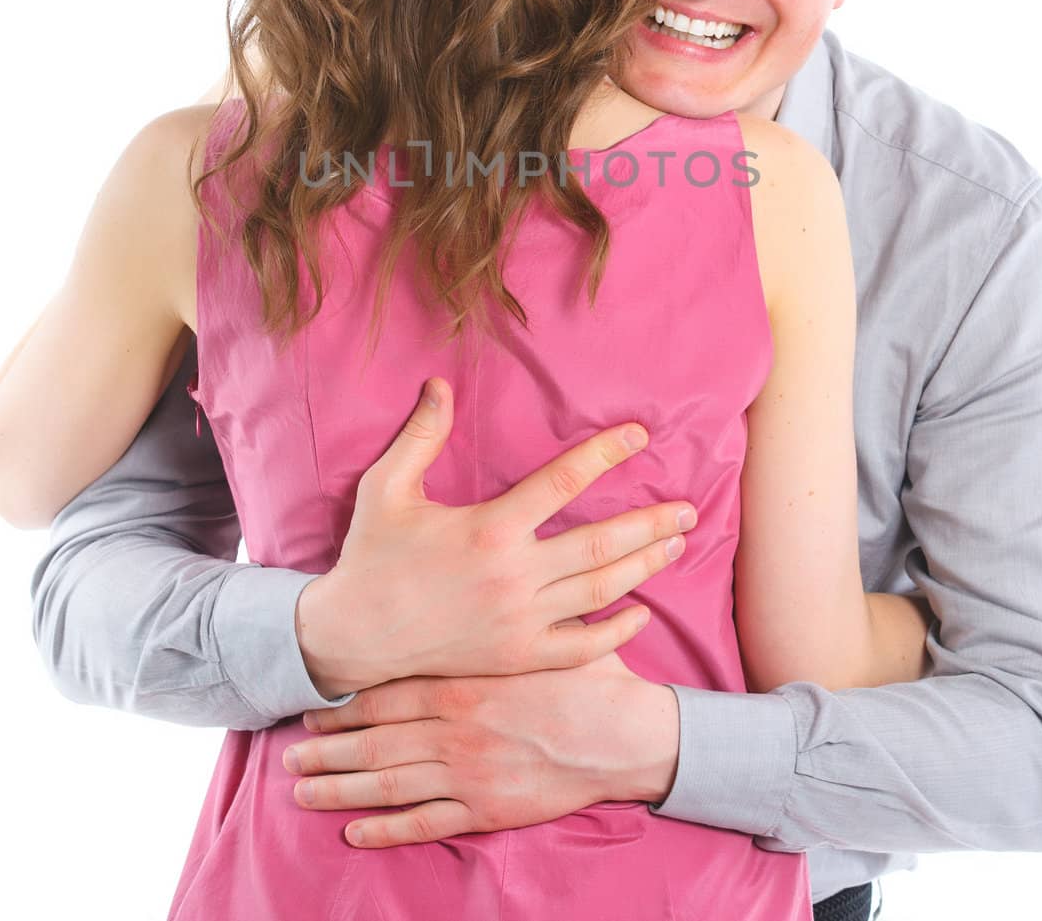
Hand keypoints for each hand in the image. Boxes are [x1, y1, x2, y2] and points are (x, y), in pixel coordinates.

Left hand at [281, 651, 681, 846]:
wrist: (624, 734)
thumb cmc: (583, 678)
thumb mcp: (534, 634)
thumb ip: (495, 622)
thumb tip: (475, 584)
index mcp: (461, 683)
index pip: (387, 694)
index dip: (345, 702)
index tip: (313, 704)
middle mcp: (453, 730)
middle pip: (374, 741)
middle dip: (327, 747)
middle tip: (290, 750)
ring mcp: (466, 773)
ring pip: (387, 784)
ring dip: (340, 787)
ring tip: (302, 788)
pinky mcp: (485, 808)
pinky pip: (424, 822)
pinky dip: (384, 828)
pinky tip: (354, 831)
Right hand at [296, 378, 695, 693]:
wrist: (352, 638)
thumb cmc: (370, 557)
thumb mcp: (386, 488)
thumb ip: (421, 435)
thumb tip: (440, 383)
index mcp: (489, 528)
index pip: (564, 481)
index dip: (606, 453)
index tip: (639, 437)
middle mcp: (513, 576)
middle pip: (601, 542)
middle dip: (651, 522)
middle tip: (688, 507)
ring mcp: (519, 622)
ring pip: (600, 590)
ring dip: (645, 565)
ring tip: (676, 544)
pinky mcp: (517, 657)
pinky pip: (581, 648)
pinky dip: (617, 631)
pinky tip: (641, 613)